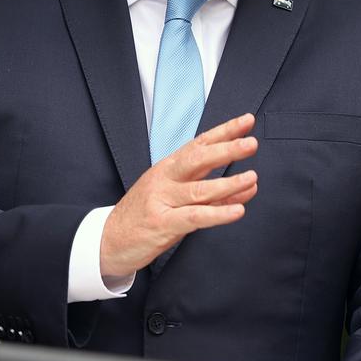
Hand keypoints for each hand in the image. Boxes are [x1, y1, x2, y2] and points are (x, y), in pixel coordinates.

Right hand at [99, 114, 258, 277]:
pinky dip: (218, 213)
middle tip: (251, 143)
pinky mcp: (162, 224)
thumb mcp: (175, 196)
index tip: (247, 121)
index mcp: (168, 167)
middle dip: (226, 149)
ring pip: (198, 189)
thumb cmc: (145, 216)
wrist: (109, 240)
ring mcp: (161, 200)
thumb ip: (211, 191)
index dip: (224, 131)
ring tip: (252, 178)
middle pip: (197, 159)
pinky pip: (194, 217)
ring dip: (228, 182)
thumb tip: (249, 185)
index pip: (199, 143)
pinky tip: (237, 211)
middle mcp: (164, 179)